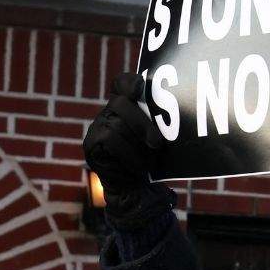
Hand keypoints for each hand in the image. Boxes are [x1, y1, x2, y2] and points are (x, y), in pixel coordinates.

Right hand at [83, 72, 162, 202]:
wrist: (134, 187)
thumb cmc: (149, 157)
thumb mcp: (156, 137)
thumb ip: (158, 122)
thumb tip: (178, 115)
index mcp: (125, 106)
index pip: (121, 84)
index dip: (129, 82)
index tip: (140, 88)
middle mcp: (108, 112)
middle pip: (119, 102)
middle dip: (142, 123)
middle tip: (157, 143)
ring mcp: (97, 127)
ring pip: (116, 124)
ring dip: (137, 144)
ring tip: (151, 160)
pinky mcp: (91, 144)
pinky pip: (109, 140)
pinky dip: (129, 153)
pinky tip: (140, 166)